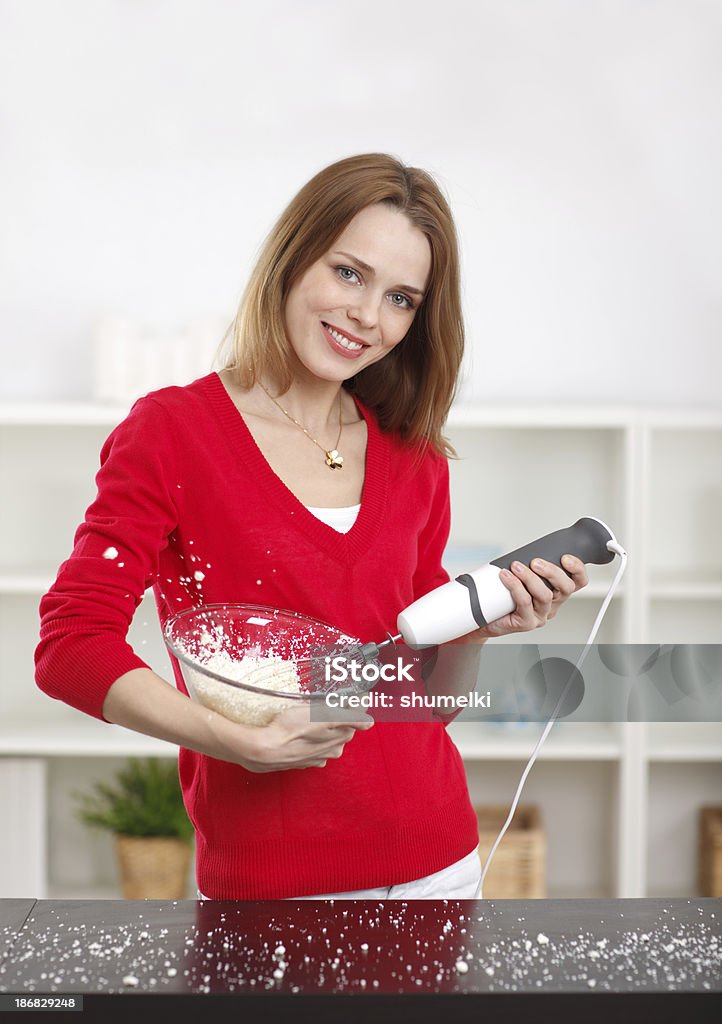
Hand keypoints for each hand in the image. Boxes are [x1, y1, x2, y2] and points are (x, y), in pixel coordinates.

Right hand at [238, 704, 373, 772]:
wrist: (263, 749)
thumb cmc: (291, 730)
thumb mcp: (323, 716)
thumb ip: (349, 718)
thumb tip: (369, 722)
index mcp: (340, 739)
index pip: (355, 719)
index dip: (352, 704)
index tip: (350, 693)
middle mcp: (330, 750)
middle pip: (340, 727)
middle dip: (336, 715)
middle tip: (327, 700)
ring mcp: (314, 756)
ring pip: (324, 736)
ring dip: (320, 725)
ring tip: (309, 712)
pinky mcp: (299, 758)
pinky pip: (309, 744)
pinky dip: (307, 735)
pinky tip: (298, 728)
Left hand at [474, 554, 588, 639]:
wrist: (486, 617)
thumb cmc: (504, 595)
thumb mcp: (522, 574)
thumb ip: (530, 562)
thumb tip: (528, 546)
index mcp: (557, 591)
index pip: (578, 581)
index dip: (577, 569)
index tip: (565, 558)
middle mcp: (552, 604)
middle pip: (566, 588)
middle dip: (552, 571)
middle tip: (535, 562)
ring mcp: (541, 614)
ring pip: (545, 595)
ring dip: (530, 577)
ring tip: (516, 567)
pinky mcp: (527, 623)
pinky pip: (525, 603)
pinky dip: (515, 587)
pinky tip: (506, 577)